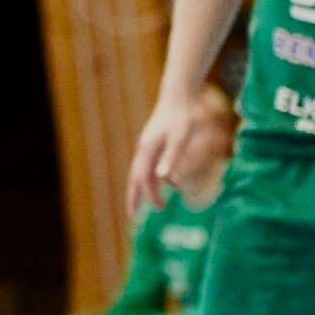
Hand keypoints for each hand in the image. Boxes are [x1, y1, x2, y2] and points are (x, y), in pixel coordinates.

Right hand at [127, 92, 208, 214]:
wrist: (178, 97)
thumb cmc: (182, 117)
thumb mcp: (180, 138)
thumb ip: (172, 157)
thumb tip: (164, 179)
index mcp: (147, 150)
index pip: (142, 179)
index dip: (148, 196)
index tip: (160, 209)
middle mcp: (143, 149)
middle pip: (134, 178)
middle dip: (134, 198)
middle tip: (133, 217)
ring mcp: (146, 146)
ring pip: (139, 172)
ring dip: (142, 189)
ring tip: (148, 204)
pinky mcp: (152, 143)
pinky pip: (146, 166)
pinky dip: (149, 178)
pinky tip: (160, 183)